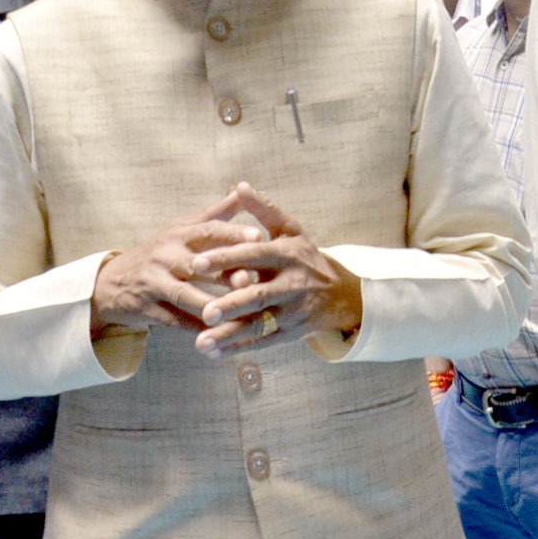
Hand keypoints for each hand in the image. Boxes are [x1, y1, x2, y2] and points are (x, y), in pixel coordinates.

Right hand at [90, 186, 273, 335]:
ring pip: (185, 295)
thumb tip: (242, 189)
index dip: (232, 233)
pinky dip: (196, 328)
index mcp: (178, 234)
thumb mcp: (182, 229)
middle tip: (250, 280)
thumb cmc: (159, 253)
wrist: (111, 283)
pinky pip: (174, 320)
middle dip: (224, 272)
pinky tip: (217, 334)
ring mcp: (153, 282)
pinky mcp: (145, 307)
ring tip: (235, 313)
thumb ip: (215, 214)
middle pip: (197, 263)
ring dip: (210, 305)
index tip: (258, 236)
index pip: (208, 230)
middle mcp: (165, 255)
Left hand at [187, 185, 364, 354]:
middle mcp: (291, 283)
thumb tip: (240, 185)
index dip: (226, 258)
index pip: (254, 254)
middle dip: (232, 304)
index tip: (197, 262)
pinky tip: (213, 352)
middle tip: (205, 312)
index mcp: (286, 254)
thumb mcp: (290, 230)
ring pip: (259, 324)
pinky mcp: (290, 332)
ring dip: (230, 334)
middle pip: (259, 295)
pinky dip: (237, 348)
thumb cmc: (304, 257)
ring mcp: (292, 311)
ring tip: (202, 342)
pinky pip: (262, 342)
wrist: (340, 293)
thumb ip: (264, 210)